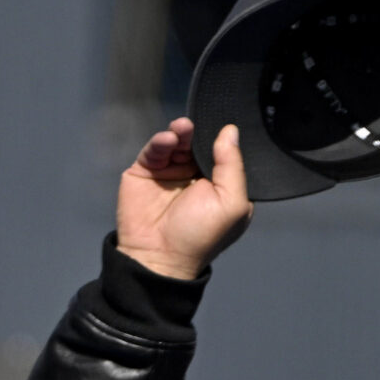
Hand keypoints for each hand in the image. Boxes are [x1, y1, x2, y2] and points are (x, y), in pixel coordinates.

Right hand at [116, 118, 251, 282]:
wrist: (158, 255)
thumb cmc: (199, 236)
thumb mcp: (231, 203)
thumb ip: (233, 166)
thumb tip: (231, 131)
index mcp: (220, 185)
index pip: (225, 153)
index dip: (223, 139)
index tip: (223, 124)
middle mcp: (196, 177)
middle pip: (200, 142)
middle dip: (199, 131)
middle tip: (196, 125)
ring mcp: (171, 172)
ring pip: (178, 140)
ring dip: (181, 131)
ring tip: (182, 128)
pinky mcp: (147, 170)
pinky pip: (156, 148)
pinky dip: (161, 140)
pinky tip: (168, 140)